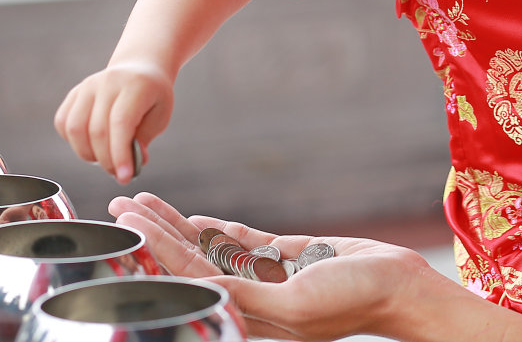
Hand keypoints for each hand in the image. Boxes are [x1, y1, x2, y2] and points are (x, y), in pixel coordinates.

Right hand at [53, 60, 172, 183]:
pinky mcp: (73, 94)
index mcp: (135, 85)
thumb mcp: (160, 115)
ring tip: (105, 158)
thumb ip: (144, 139)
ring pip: (75, 128)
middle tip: (118, 173)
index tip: (125, 178)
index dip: (120, 154)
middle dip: (106, 160)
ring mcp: (87, 86)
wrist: (139, 68)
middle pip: (97, 130)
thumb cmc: (152, 97)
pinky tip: (91, 145)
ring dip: (87, 153)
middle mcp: (107, 83)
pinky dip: (73, 142)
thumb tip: (130, 165)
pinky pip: (63, 123)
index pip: (121, 123)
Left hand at [109, 193, 433, 341]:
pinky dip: (218, 232)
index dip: (156, 249)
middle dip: (154, 232)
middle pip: (190, 261)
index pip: (189, 278)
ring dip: (179, 226)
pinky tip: (196, 221)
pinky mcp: (289, 261)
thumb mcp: (297, 303)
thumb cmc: (354, 299)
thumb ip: (247, 294)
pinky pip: (244, 245)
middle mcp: (251, 299)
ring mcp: (268, 279)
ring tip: (146, 203)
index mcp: (250, 318)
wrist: (400, 287)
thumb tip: (199, 286)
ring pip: (211, 250)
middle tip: (121, 204)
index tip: (129, 223)